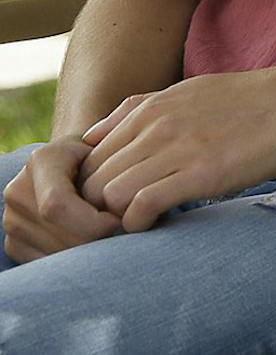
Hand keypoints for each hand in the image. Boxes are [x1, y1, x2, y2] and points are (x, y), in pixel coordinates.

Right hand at [2, 140, 121, 261]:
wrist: (79, 159)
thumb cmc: (106, 153)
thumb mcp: (115, 147)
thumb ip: (121, 165)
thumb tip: (128, 206)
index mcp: (41, 160)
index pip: (57, 204)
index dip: (91, 222)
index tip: (118, 222)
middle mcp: (18, 190)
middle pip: (56, 234)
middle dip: (94, 241)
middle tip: (122, 235)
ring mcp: (12, 219)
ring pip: (52, 255)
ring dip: (86, 254)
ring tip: (109, 236)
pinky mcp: (13, 243)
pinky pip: (44, 264)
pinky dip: (71, 262)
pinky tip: (90, 245)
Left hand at [76, 65, 275, 230]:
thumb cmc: (253, 100)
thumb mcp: (189, 91)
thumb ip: (139, 110)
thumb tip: (91, 138)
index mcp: (149, 107)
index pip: (87, 159)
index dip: (94, 187)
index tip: (119, 201)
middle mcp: (155, 125)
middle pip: (92, 181)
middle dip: (100, 209)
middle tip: (128, 220)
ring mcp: (178, 147)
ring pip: (109, 195)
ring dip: (119, 218)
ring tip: (146, 222)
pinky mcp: (202, 172)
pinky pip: (141, 206)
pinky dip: (140, 223)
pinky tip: (161, 221)